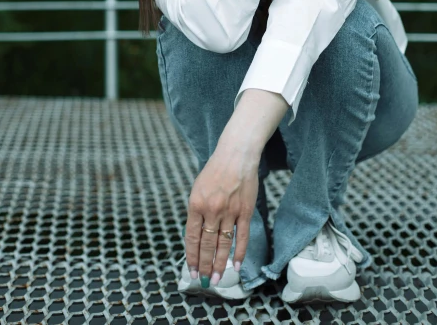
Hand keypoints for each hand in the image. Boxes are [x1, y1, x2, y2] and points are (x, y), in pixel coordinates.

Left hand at [184, 141, 259, 286]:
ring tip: (217, 279)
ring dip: (220, 264)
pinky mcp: (245, 211)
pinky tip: (235, 266)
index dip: (191, 257)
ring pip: (223, 244)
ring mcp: (229, 211)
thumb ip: (196, 212)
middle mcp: (211, 210)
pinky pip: (241, 237)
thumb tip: (196, 237)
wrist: (235, 155)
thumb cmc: (214, 171)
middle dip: (204, 265)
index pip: (191, 238)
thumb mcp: (197, 189)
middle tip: (203, 281)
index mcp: (196, 204)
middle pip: (207, 245)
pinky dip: (239, 253)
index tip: (191, 271)